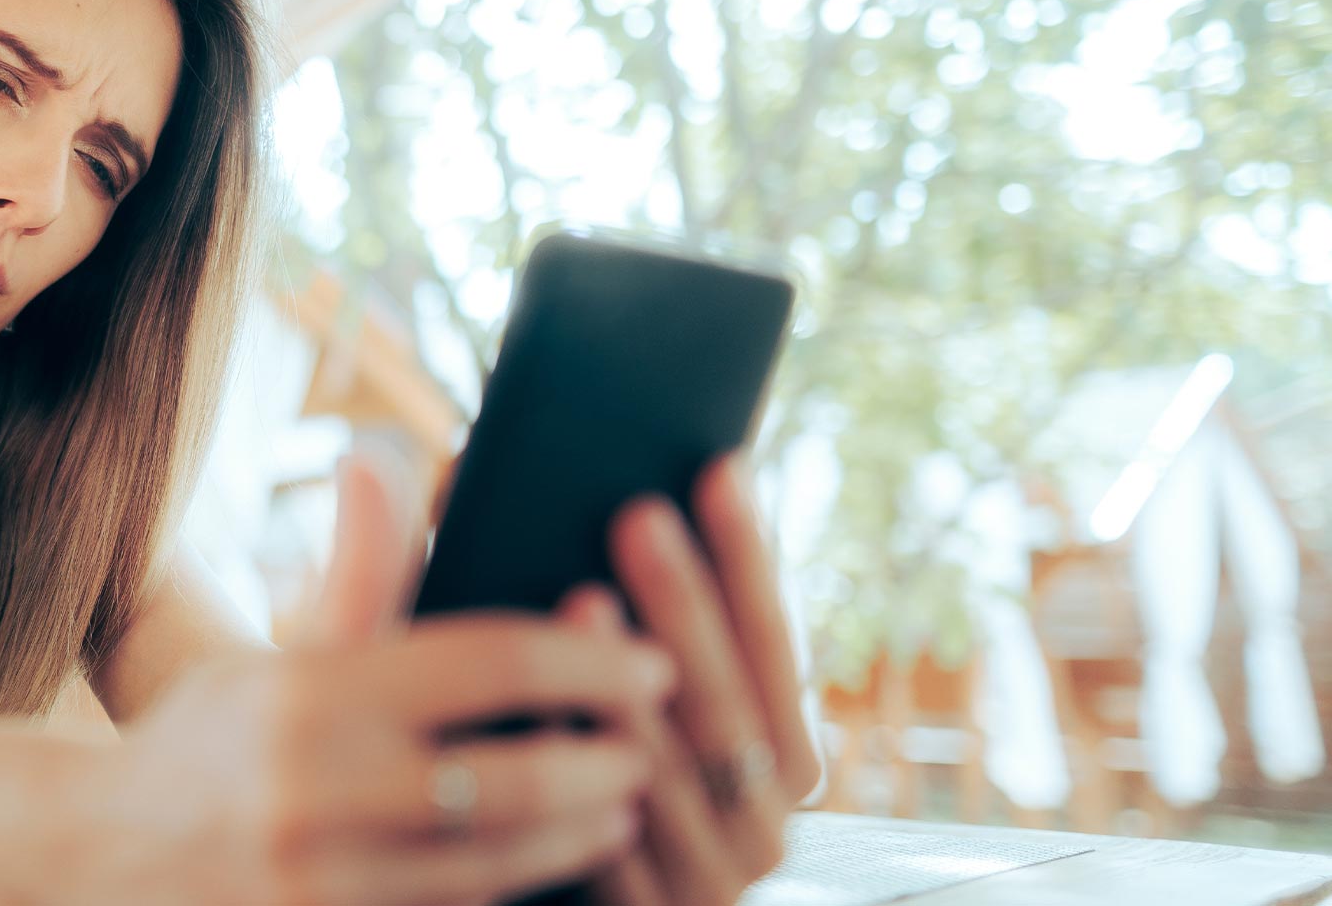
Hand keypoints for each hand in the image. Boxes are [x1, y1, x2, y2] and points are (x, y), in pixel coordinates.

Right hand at [66, 446, 676, 905]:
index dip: (589, 663)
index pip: (490, 664)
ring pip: (499, 867)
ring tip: (624, 808)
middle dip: (606, 762)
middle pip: (516, 779)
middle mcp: (315, 790)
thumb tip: (377, 456)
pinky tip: (555, 866)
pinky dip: (517, 892)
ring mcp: (322, 881)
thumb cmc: (209, 740)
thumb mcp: (272, 653)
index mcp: (308, 693)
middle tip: (656, 744)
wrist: (102, 858)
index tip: (652, 661)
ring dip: (580, 838)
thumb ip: (354, 571)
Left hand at [579, 451, 822, 905]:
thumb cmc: (610, 798)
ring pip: (672, 771)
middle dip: (685, 604)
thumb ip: (652, 637)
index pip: (776, 644)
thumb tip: (626, 493)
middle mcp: (770, 822)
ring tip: (583, 600)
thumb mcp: (655, 724)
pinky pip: (610, 842)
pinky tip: (544, 720)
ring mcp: (714, 878)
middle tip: (639, 512)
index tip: (721, 468)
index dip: (750, 559)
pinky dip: (580, 775)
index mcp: (787, 759)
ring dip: (628, 686)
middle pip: (727, 699)